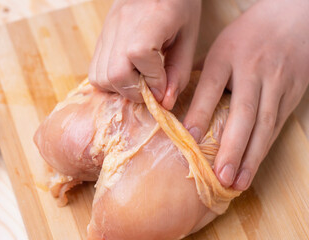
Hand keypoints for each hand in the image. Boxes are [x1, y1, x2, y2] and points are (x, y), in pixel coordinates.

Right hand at [89, 0, 200, 109]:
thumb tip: (164, 102)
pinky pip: (95, 71)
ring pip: (99, 77)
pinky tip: (127, 76)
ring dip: (120, 89)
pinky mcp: (100, 38)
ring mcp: (106, 32)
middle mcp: (121, 25)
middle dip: (135, 92)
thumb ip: (178, 71)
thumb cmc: (178, 6)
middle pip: (115, 75)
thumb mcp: (188, 37)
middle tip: (150, 90)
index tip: (164, 89)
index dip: (154, 81)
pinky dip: (110, 82)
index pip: (140, 58)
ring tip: (138, 82)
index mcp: (149, 20)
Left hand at [184, 0, 308, 190]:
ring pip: (264, 124)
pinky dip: (264, 148)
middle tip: (219, 176)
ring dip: (250, 156)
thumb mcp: (220, 45)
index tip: (187, 138)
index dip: (199, 112)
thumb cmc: (247, 34)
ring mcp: (276, 83)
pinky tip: (253, 167)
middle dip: (231, 147)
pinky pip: (277, 125)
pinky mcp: (292, 93)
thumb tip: (174, 101)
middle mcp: (253, 71)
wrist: (293, 18)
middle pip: (243, 112)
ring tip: (237, 182)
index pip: (211, 87)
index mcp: (227, 56)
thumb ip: (201, 73)